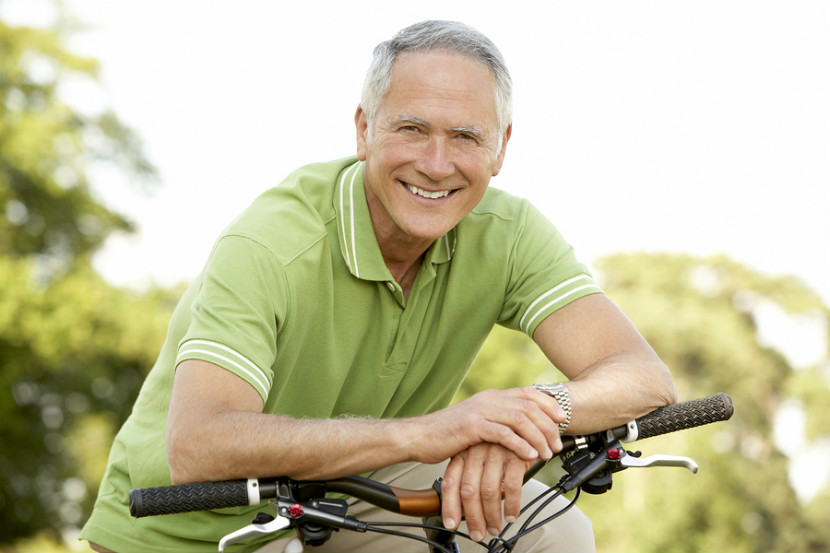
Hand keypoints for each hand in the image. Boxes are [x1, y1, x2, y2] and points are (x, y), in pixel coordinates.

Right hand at [406, 387, 565, 465]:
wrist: (419, 436)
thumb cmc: (448, 434)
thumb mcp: (477, 423)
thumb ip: (497, 422)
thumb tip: (520, 431)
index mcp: (491, 397)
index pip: (528, 393)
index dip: (549, 404)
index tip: (563, 419)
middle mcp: (488, 399)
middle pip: (529, 406)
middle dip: (548, 425)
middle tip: (557, 444)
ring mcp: (480, 411)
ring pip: (520, 419)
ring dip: (538, 437)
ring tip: (545, 453)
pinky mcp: (472, 426)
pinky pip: (503, 434)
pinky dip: (520, 445)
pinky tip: (528, 455)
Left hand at [440, 444, 535, 541]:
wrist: (527, 418)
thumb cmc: (502, 440)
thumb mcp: (480, 452)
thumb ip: (470, 473)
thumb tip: (462, 504)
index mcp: (464, 451)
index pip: (450, 482)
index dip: (449, 505)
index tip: (451, 523)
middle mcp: (477, 451)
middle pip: (469, 490)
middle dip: (472, 517)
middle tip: (478, 533)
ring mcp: (495, 452)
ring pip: (489, 491)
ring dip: (492, 515)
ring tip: (495, 528)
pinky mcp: (515, 454)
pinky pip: (511, 486)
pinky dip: (512, 505)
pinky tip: (512, 515)